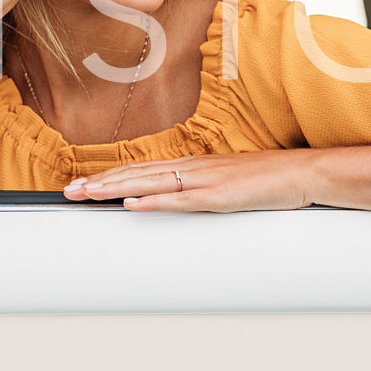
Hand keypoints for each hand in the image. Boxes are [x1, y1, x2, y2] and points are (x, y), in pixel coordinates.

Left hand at [61, 151, 319, 211]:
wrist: (301, 173)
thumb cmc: (265, 181)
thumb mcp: (224, 184)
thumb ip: (197, 190)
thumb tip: (171, 201)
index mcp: (190, 166)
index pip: (139, 170)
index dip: (109, 177)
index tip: (82, 184)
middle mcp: (191, 168)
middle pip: (136, 174)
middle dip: (100, 183)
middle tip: (68, 191)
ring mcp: (204, 181)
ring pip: (149, 183)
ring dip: (115, 189)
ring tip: (87, 194)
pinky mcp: (218, 196)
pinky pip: (180, 200)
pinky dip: (154, 201)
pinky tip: (132, 203)